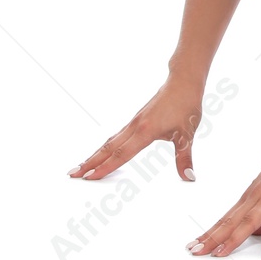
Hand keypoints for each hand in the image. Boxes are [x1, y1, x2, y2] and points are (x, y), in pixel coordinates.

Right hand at [69, 77, 205, 182]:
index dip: (105, 168)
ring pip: (110, 141)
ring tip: (80, 167)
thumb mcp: (187, 134)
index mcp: (145, 131)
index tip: (88, 178)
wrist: (184, 81)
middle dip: (89, 163)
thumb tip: (188, 177)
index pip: (121, 154)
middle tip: (72, 175)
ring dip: (94, 155)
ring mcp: (133, 123)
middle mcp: (135, 127)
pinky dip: (105, 147)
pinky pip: (116, 136)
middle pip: (108, 148)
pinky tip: (102, 153)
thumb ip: (185, 158)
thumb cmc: (186, 105)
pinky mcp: (136, 120)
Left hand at [187, 140, 260, 258]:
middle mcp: (256, 198)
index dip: (210, 233)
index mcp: (250, 196)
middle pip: (231, 222)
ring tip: (220, 255)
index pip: (225, 219)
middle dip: (212, 238)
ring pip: (249, 222)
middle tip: (195, 252)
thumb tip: (259, 231)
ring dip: (233, 239)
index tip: (195, 244)